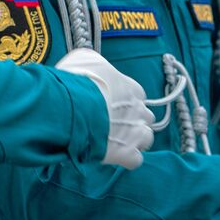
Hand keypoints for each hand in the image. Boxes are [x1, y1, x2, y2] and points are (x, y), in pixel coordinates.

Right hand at [55, 48, 154, 169]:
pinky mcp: (125, 153)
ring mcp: (134, 133)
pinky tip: (114, 155)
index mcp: (132, 88)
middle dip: (134, 120)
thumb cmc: (77, 81)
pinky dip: (127, 159)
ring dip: (135, 140)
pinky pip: (136, 160)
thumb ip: (94, 62)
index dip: (127, 101)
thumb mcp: (84, 58)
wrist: (72, 107)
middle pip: (145, 117)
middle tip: (113, 123)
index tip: (113, 104)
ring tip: (117, 141)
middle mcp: (138, 110)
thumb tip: (91, 64)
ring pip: (147, 138)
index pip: (138, 95)